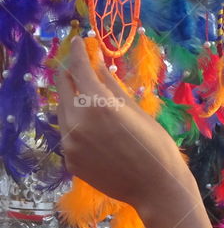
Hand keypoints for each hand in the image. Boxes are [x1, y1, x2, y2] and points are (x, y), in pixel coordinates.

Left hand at [53, 36, 196, 217]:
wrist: (155, 186)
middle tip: (82, 65)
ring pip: (63, 110)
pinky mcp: (69, 160)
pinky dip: (78, 122)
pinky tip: (97, 126)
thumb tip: (98, 62)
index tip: (80, 41)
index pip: (78, 68)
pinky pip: (68, 132)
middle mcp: (76, 121)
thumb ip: (111, 85)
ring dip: (73, 98)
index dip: (78, 51)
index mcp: (97, 104)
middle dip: (72, 73)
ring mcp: (69, 143)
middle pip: (63, 87)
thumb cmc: (155, 143)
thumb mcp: (136, 109)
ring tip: (92, 95)